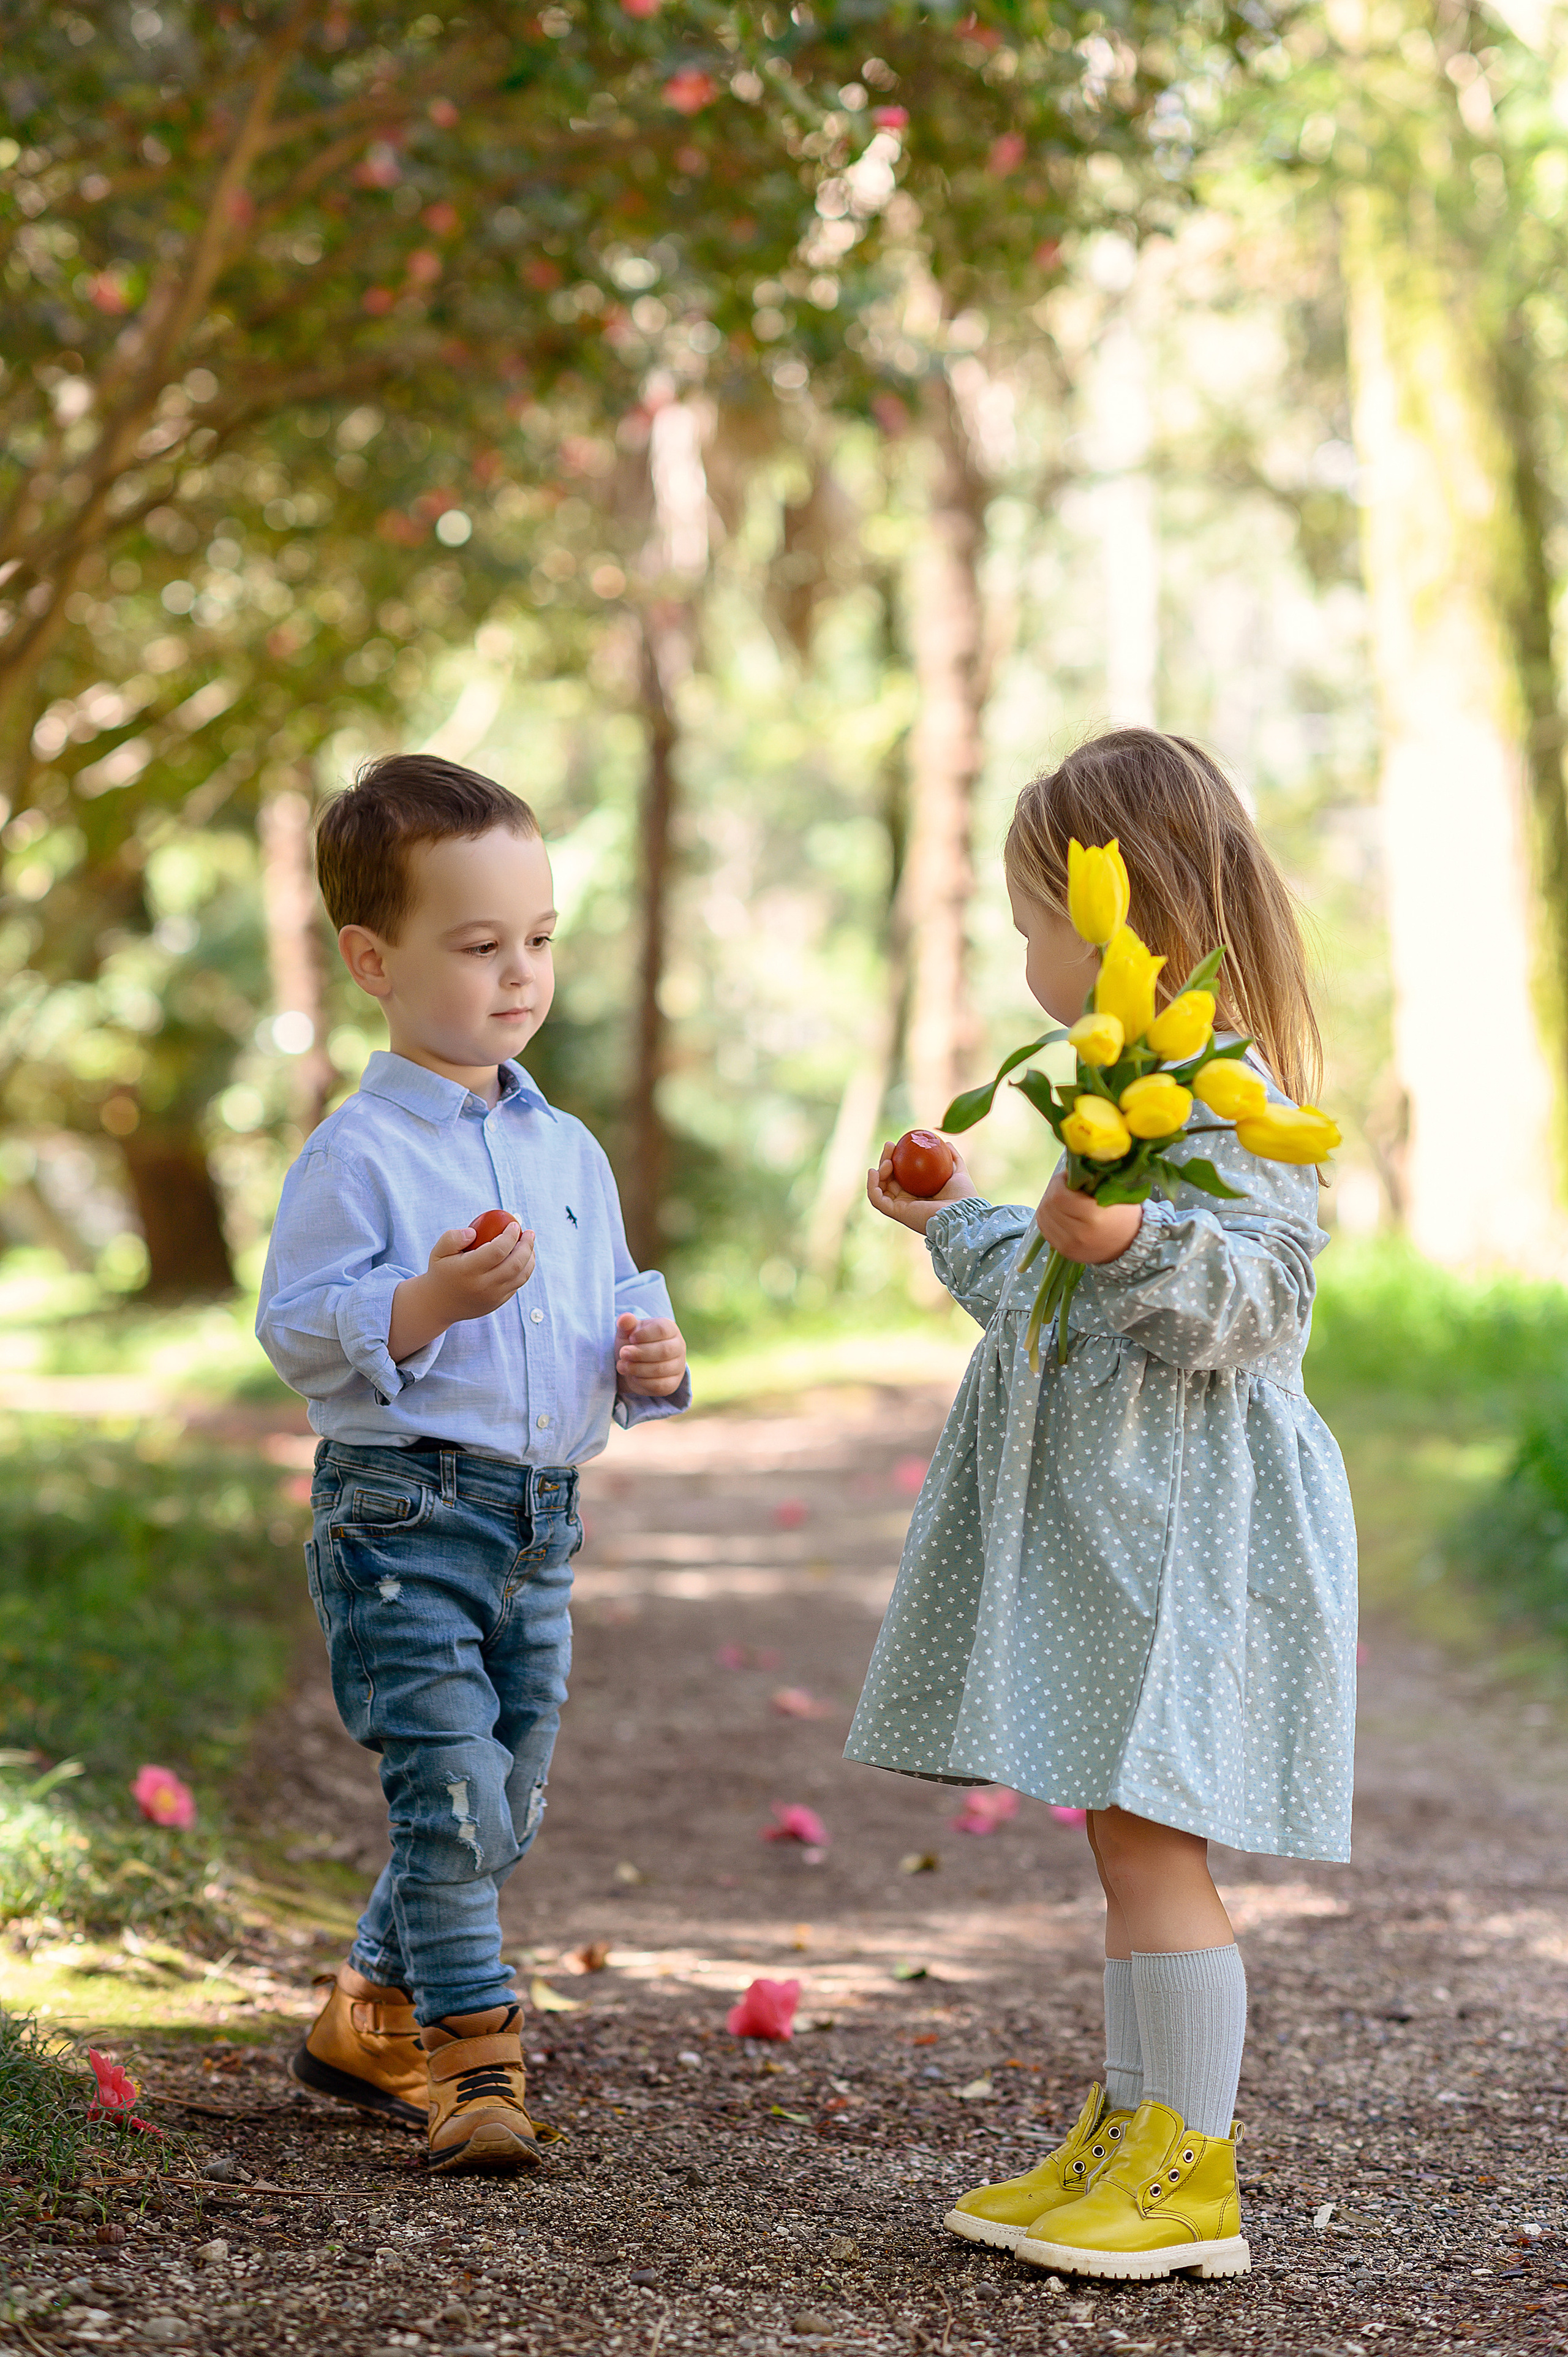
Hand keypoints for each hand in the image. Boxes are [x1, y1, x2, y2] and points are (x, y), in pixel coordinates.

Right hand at [388, 1218, 535, 1360]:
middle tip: (529, 1233)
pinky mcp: (498, 1303)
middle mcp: (483, 1286)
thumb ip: (453, 1237)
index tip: (514, 1224)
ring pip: (521, 1276)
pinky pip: (517, 1285)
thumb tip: (474, 1232)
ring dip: (530, 1258)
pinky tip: (522, 1259)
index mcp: (468, 1271)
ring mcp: (493, 1297)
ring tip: (529, 1245)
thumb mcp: (438, 1251)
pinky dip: (524, 1270)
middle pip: (515, 1264)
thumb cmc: (441, 1272)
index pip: (498, 1250)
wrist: (438, 1305)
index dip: (510, 1236)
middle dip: (527, 1245)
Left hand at [615, 1310, 686, 1396]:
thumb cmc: (632, 1342)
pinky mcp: (672, 1384)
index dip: (644, 1335)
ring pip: (661, 1369)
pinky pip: (660, 1386)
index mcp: (670, 1328)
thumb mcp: (627, 1331)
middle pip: (664, 1351)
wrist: (633, 1364)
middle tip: (623, 1353)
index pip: (662, 1330)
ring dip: (637, 1369)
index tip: (630, 1338)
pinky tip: (633, 1376)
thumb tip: (625, 1317)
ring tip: (622, 1365)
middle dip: (640, 1353)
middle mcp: (679, 1346)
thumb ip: (626, 1324)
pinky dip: (642, 1382)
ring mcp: (678, 1366)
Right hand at [867, 1141, 978, 1234]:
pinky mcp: (897, 1213)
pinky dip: (871, 1186)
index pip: (902, 1174)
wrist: (963, 1213)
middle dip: (886, 1160)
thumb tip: (946, 1143)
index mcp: (919, 1193)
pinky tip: (874, 1171)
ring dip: (879, 1170)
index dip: (897, 1159)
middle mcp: (908, 1201)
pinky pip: (877, 1199)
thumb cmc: (963, 1196)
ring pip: (880, 1187)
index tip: (898, 1143)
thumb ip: (953, 1158)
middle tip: (889, 1145)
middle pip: (889, 1179)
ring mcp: (901, 1207)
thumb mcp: (959, 1171)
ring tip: (887, 1159)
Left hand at [1034, 1170, 1141, 1264]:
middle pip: (1049, 1205)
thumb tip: (1070, 1168)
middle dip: (1052, 1191)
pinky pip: (1045, 1230)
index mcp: (1093, 1216)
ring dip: (1048, 1203)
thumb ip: (1092, 1179)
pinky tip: (1058, 1211)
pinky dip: (1048, 1217)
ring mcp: (1070, 1245)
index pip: (1059, 1195)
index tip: (1067, 1177)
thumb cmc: (1125, 1214)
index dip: (1058, 1182)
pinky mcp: (1065, 1252)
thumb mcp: (1116, 1191)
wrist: (1132, 1245)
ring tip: (1060, 1198)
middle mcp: (1079, 1233)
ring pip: (1043, 1217)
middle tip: (1063, 1185)